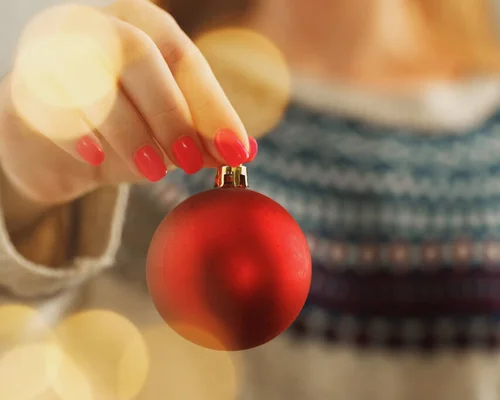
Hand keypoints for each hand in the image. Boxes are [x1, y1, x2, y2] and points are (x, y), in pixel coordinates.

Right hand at [0, 0, 256, 213]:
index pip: (184, 59)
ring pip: (93, 77)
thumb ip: (200, 135)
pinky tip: (98, 161)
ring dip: (130, 131)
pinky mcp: (24, 87)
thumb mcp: (166, 129)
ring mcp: (54, 50)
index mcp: (142, 26)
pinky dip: (81, 136)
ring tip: (154, 172)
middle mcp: (98, 26)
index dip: (213, 106)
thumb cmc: (120, 125)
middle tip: (192, 161)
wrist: (50, 138)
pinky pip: (52, 107)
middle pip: (138, 54)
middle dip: (172, 113)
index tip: (237, 150)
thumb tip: (243, 152)